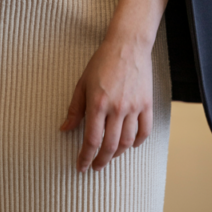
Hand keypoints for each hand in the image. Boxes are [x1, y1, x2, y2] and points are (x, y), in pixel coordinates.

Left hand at [60, 38, 152, 172]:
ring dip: (117, 154)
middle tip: (95, 166)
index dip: (85, 157)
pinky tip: (129, 144)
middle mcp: (116, 109)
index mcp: (97, 103)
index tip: (81, 166)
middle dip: (100, 161)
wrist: (128, 44)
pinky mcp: (146, 104)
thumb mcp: (82, 82)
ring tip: (109, 156)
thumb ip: (75, 108)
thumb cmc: (102, 61)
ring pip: (126, 142)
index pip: (91, 140)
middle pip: (109, 146)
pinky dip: (137, 142)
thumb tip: (65, 129)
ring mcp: (133, 107)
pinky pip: (144, 131)